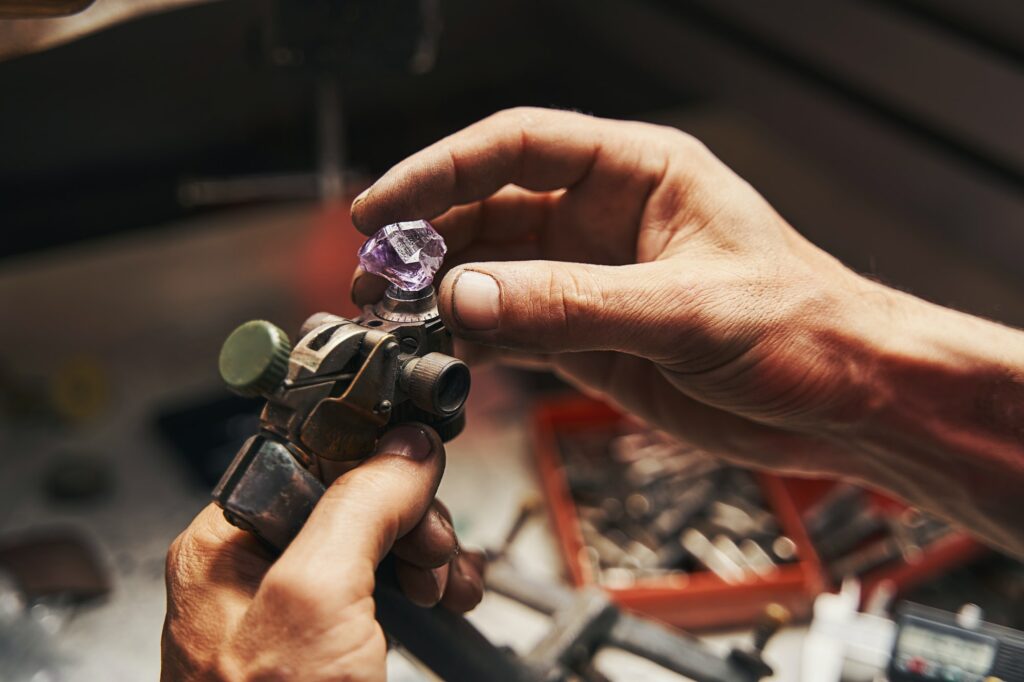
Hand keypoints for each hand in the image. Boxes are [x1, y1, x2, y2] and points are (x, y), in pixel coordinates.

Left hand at [161, 425, 483, 680]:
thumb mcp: (318, 598)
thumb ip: (360, 504)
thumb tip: (406, 447)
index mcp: (225, 544)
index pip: (306, 452)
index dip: (369, 454)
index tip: (420, 461)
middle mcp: (255, 570)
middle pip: (349, 493)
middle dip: (409, 512)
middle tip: (435, 544)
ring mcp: (295, 609)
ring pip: (375, 537)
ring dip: (427, 547)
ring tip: (448, 579)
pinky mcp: (330, 640)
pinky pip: (383, 583)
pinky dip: (424, 581)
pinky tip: (444, 596)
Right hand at [350, 108, 882, 480]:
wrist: (844, 399)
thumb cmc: (802, 328)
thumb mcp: (688, 310)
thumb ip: (575, 303)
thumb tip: (468, 295)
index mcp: (638, 173)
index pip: (517, 146)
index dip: (441, 170)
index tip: (383, 206)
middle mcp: (605, 218)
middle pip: (490, 210)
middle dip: (428, 241)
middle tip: (375, 278)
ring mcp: (593, 278)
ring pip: (494, 272)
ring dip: (441, 294)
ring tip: (391, 319)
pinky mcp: (591, 336)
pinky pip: (514, 327)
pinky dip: (474, 339)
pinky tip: (441, 352)